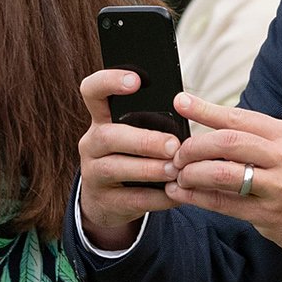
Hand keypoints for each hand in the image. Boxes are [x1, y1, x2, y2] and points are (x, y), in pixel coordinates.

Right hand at [76, 69, 183, 251]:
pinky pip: (130, 199)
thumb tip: (190, 109)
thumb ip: (153, 122)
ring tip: (175, 170)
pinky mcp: (104, 201)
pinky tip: (176, 193)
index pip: (92, 91)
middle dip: (143, 140)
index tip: (136, 81)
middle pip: (108, 135)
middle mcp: (92, 143)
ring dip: (149, 168)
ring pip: (115, 168)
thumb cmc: (133, 156)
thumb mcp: (135, 134)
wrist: (110, 201)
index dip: (109, 81)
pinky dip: (156, 196)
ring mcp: (93, 173)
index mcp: (101, 119)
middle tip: (173, 145)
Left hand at [167, 93, 281, 267]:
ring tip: (178, 174)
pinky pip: (225, 204)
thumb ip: (267, 139)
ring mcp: (280, 187)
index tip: (181, 101)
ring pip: (223, 172)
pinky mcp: (271, 216)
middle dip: (194, 145)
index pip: (241, 117)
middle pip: (228, 142)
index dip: (206, 109)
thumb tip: (222, 128)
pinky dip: (198, 198)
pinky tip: (182, 194)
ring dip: (192, 172)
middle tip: (177, 152)